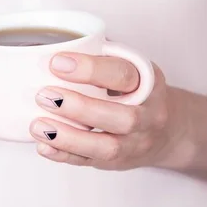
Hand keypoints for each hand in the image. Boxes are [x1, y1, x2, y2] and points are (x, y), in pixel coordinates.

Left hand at [29, 52, 184, 169]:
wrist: (168, 130)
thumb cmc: (138, 91)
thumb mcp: (132, 66)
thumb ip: (102, 56)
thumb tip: (54, 43)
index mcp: (149, 83)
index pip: (124, 75)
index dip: (91, 69)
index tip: (57, 62)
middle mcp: (148, 116)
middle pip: (122, 117)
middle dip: (80, 107)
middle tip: (44, 95)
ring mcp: (135, 143)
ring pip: (107, 146)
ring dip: (69, 137)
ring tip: (38, 125)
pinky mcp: (118, 162)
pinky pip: (91, 163)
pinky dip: (65, 156)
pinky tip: (44, 146)